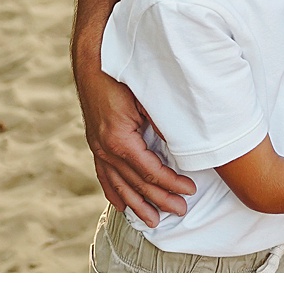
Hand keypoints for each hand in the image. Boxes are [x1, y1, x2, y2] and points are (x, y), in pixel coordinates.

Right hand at [77, 64, 195, 226]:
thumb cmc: (124, 76)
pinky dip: (114, 192)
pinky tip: (121, 205)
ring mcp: (98, 148)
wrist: (94, 62)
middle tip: (180, 210)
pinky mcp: (96, 143)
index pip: (150, 172)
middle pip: (136, 184)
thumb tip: (181, 145)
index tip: (190, 189)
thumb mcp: (148, 98)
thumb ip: (163, 122)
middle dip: (159, 200)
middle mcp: (105, 149)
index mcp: (120, 140)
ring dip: (137, 204)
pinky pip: (104, 175)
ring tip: (152, 221)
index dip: (171, 184)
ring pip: (119, 185)